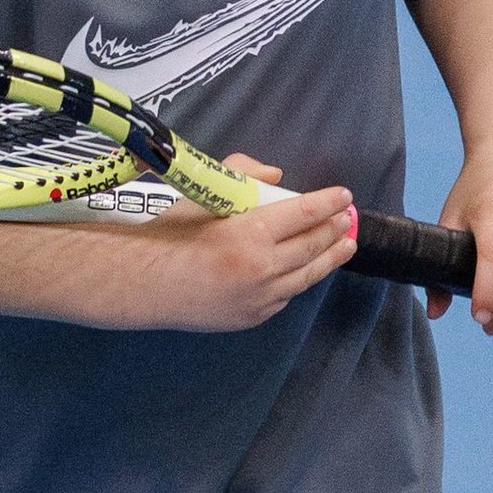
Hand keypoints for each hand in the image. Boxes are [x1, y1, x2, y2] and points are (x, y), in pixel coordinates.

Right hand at [134, 154, 357, 331]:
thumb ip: (242, 175)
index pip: (304, 213)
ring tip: (345, 246)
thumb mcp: (204, 196)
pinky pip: (284, 296)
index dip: (328, 203)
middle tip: (347, 219)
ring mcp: (260, 297)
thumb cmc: (170, 235)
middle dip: (335, 229)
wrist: (145, 285)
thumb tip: (275, 175)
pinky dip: (297, 280)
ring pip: (307, 276)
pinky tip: (304, 271)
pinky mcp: (252, 317)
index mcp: (250, 233)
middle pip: (312, 245)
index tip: (343, 196)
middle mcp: (262, 268)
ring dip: (330, 258)